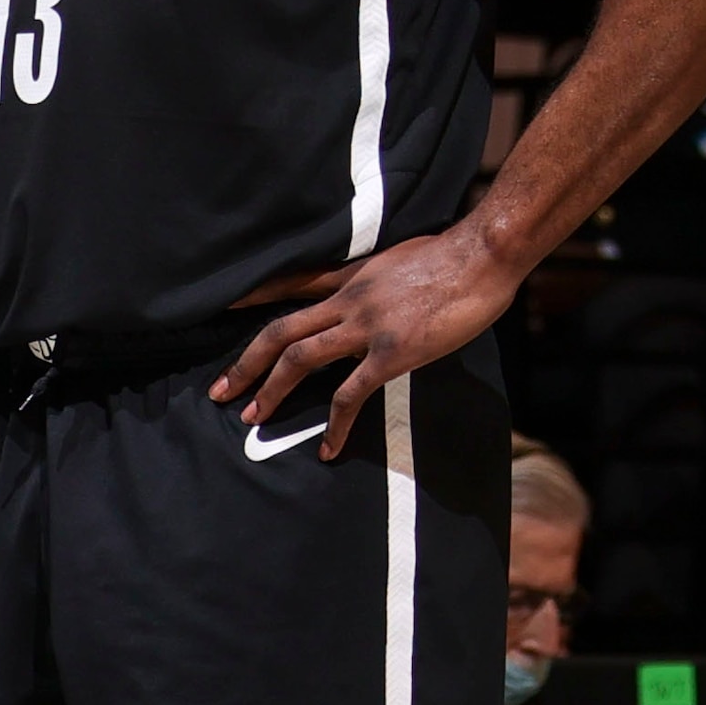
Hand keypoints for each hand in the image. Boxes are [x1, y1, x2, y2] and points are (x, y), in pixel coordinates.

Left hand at [212, 230, 523, 461]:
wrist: (484, 254)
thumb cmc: (455, 256)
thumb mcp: (402, 260)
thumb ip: (379, 283)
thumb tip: (377, 301)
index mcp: (351, 277)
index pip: (292, 284)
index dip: (255, 297)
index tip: (225, 310)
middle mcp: (348, 299)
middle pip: (281, 330)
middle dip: (247, 363)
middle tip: (221, 391)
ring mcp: (366, 326)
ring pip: (299, 359)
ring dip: (270, 391)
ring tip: (253, 419)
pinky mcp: (391, 352)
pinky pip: (350, 394)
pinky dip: (335, 426)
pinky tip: (328, 449)